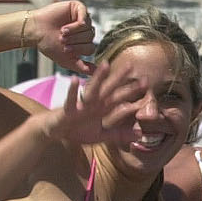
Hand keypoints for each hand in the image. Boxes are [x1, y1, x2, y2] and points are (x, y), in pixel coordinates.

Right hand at [27, 1, 96, 76]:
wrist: (35, 31)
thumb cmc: (49, 44)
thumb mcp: (67, 60)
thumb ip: (82, 67)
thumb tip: (96, 73)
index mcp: (83, 41)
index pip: (91, 48)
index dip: (78, 50)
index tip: (65, 49)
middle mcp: (84, 30)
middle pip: (90, 38)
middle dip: (75, 41)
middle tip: (62, 40)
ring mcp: (82, 17)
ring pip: (88, 28)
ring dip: (74, 33)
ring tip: (61, 33)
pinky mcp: (78, 7)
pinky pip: (85, 17)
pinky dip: (76, 25)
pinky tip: (65, 27)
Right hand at [33, 67, 147, 145]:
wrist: (55, 132)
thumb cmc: (77, 130)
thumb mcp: (101, 135)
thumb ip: (119, 134)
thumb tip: (139, 134)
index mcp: (101, 108)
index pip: (119, 98)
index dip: (131, 91)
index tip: (146, 82)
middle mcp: (93, 103)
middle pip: (108, 89)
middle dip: (119, 78)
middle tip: (132, 66)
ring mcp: (81, 105)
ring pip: (91, 90)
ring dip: (98, 78)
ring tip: (106, 65)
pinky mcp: (68, 110)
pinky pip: (70, 100)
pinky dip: (72, 91)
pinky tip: (75, 79)